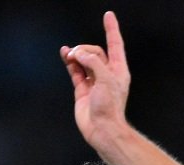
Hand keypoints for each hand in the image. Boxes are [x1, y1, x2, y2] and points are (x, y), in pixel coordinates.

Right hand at [62, 11, 131, 150]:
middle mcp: (107, 74)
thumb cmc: (110, 107)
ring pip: (83, 61)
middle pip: (95, 52)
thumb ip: (93, 62)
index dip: (111, 29)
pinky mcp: (82, 89)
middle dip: (84, 49)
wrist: (102, 129)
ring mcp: (94, 82)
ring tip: (69, 54)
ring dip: (75, 54)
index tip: (108, 15)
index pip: (115, 44)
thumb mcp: (106, 78)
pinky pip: (75, 71)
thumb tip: (78, 55)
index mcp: (118, 70)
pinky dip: (69, 62)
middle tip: (77, 54)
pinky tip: (64, 54)